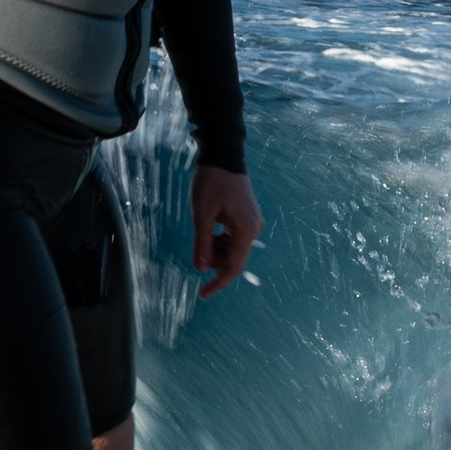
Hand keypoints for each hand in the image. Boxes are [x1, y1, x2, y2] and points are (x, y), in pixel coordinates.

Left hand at [191, 165, 261, 297]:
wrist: (223, 154)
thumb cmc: (212, 182)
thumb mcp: (201, 214)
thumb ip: (202, 243)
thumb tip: (201, 269)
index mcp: (245, 230)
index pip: (233, 267)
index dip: (218, 283)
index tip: (202, 295)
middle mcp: (253, 229)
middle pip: (233, 259)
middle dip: (214, 261)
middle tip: (196, 250)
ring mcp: (251, 222)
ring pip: (232, 248)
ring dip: (216, 250)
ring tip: (201, 235)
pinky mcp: (246, 217)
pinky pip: (233, 237)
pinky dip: (220, 240)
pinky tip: (208, 230)